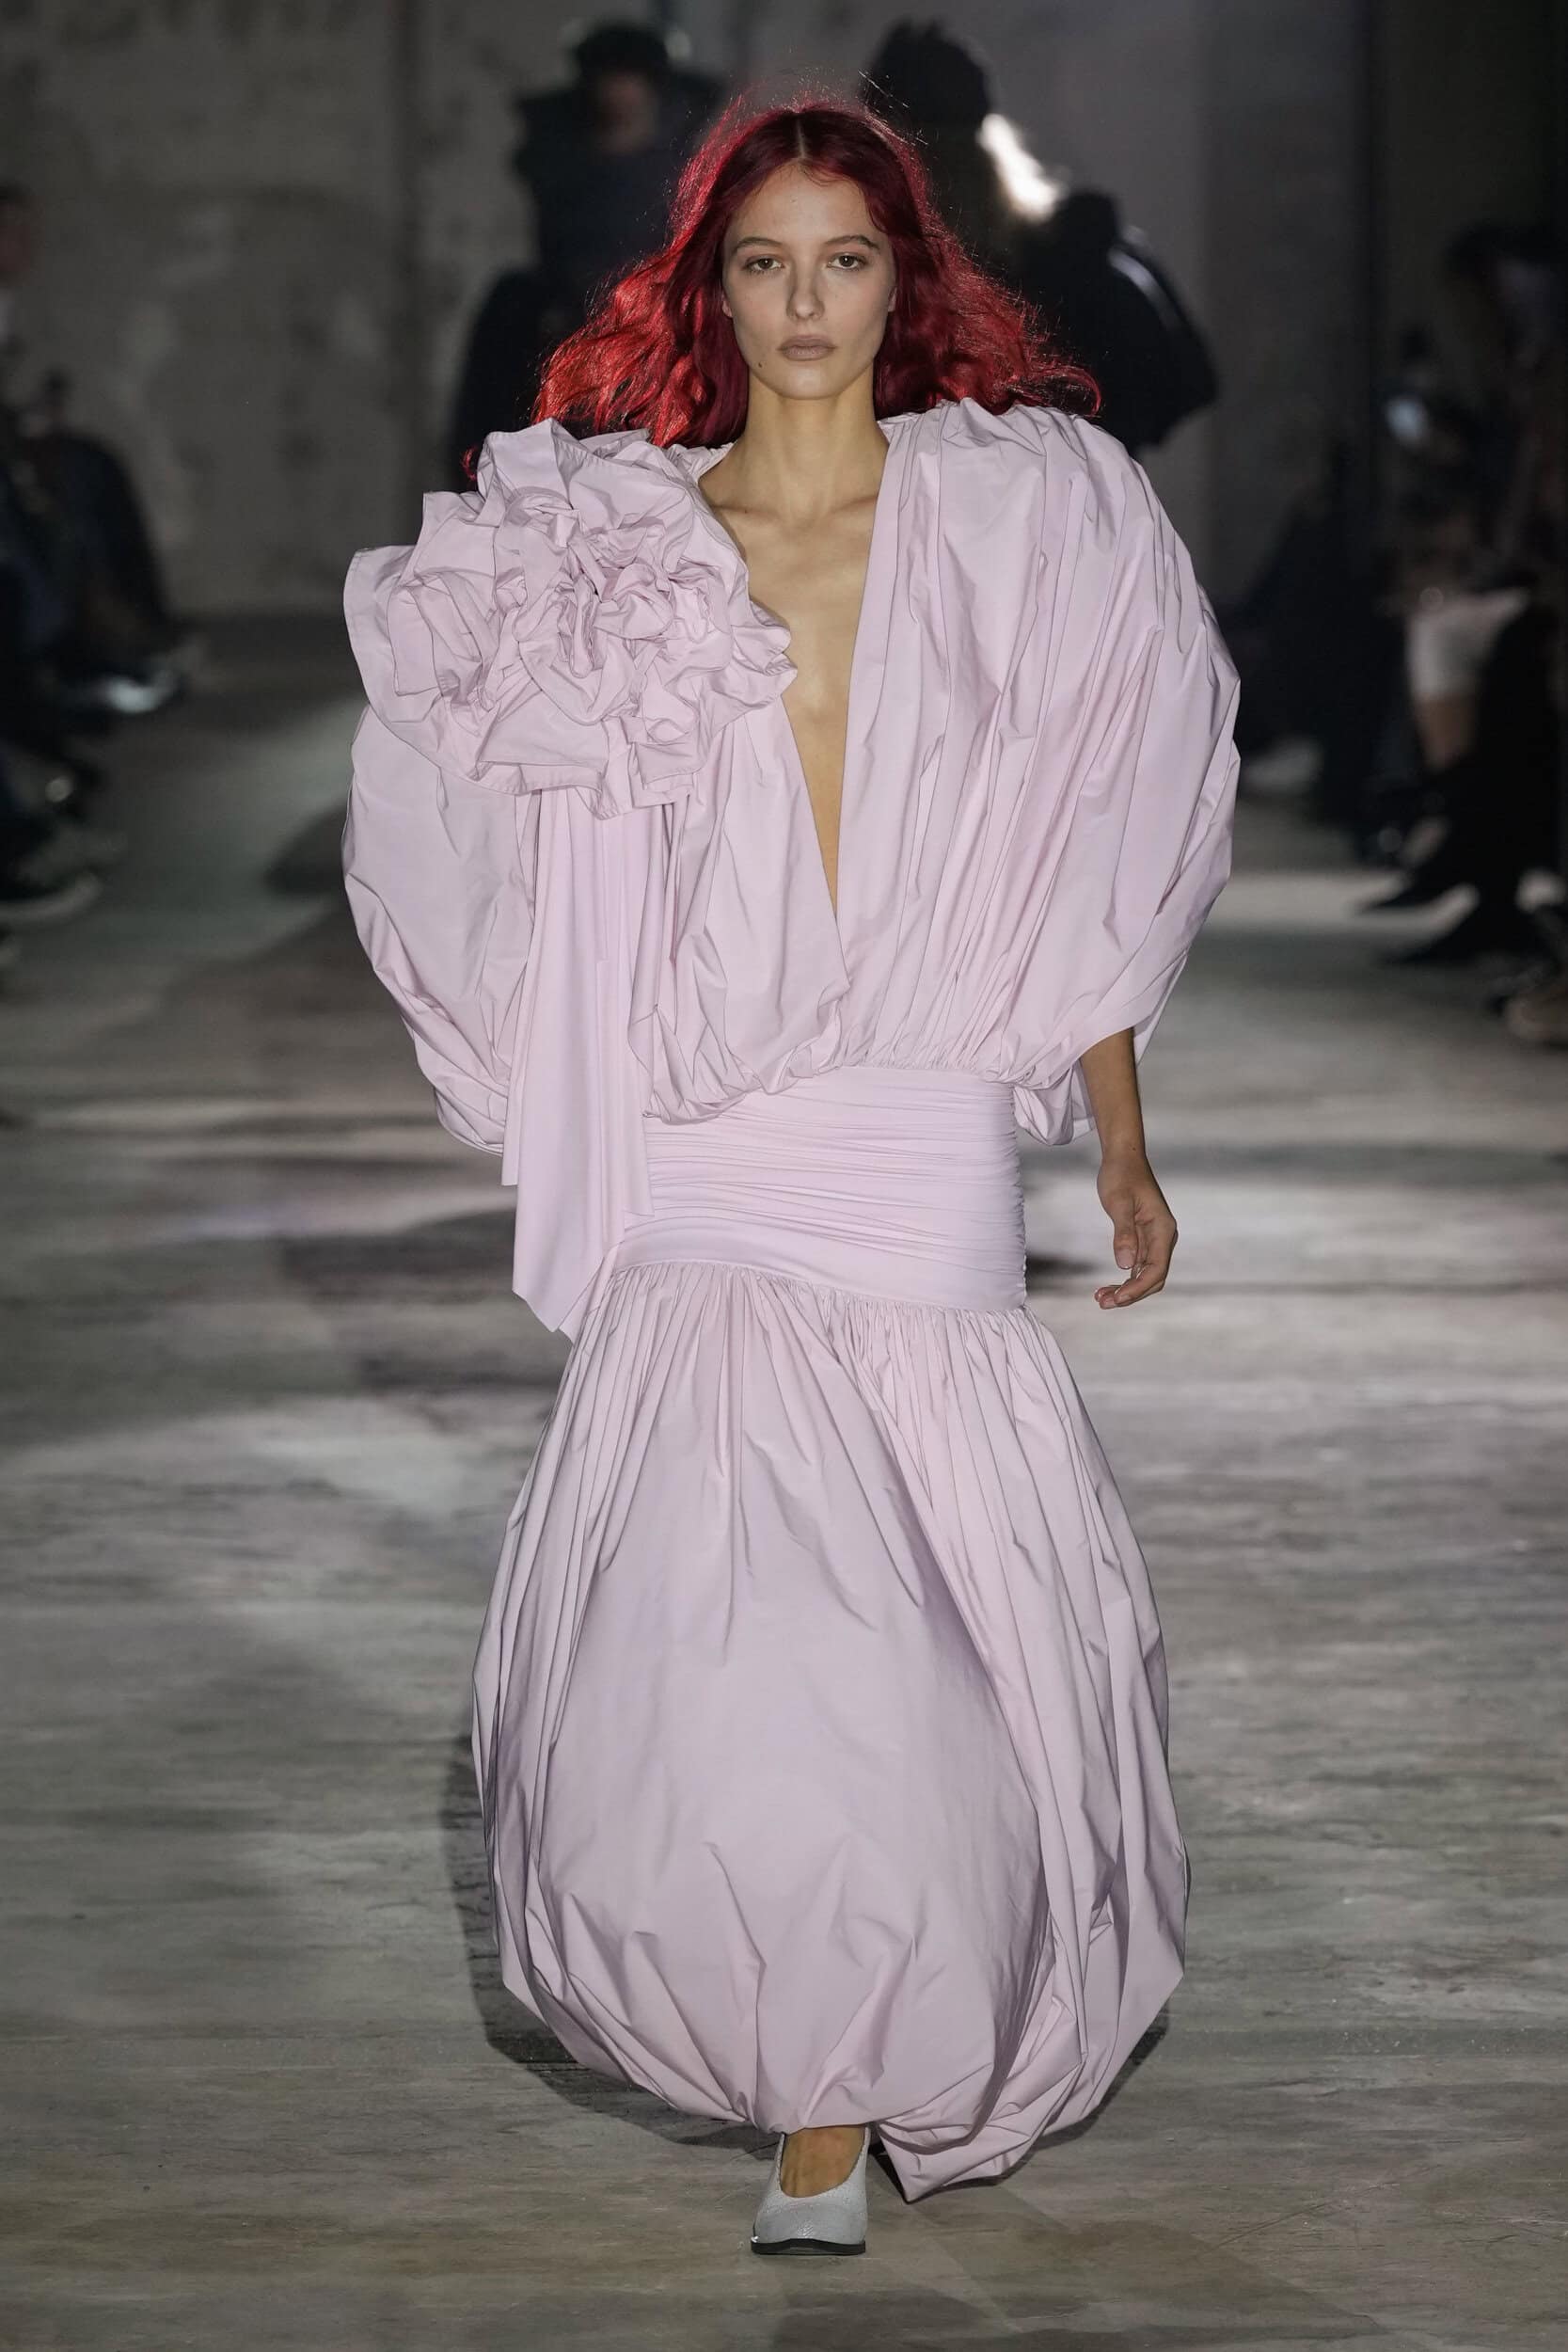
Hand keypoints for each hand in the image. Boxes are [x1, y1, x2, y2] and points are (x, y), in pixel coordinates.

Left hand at [1094, 1152, 1177, 1307]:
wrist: (1123, 1157)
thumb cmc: (1121, 1175)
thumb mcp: (1119, 1203)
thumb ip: (1123, 1234)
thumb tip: (1126, 1266)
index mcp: (1163, 1230)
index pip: (1156, 1270)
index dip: (1137, 1288)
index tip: (1116, 1298)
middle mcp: (1163, 1238)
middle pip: (1153, 1278)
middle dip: (1130, 1294)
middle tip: (1103, 1303)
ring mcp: (1153, 1239)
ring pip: (1144, 1274)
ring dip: (1125, 1289)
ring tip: (1100, 1298)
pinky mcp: (1143, 1238)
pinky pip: (1137, 1266)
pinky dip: (1123, 1278)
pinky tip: (1105, 1286)